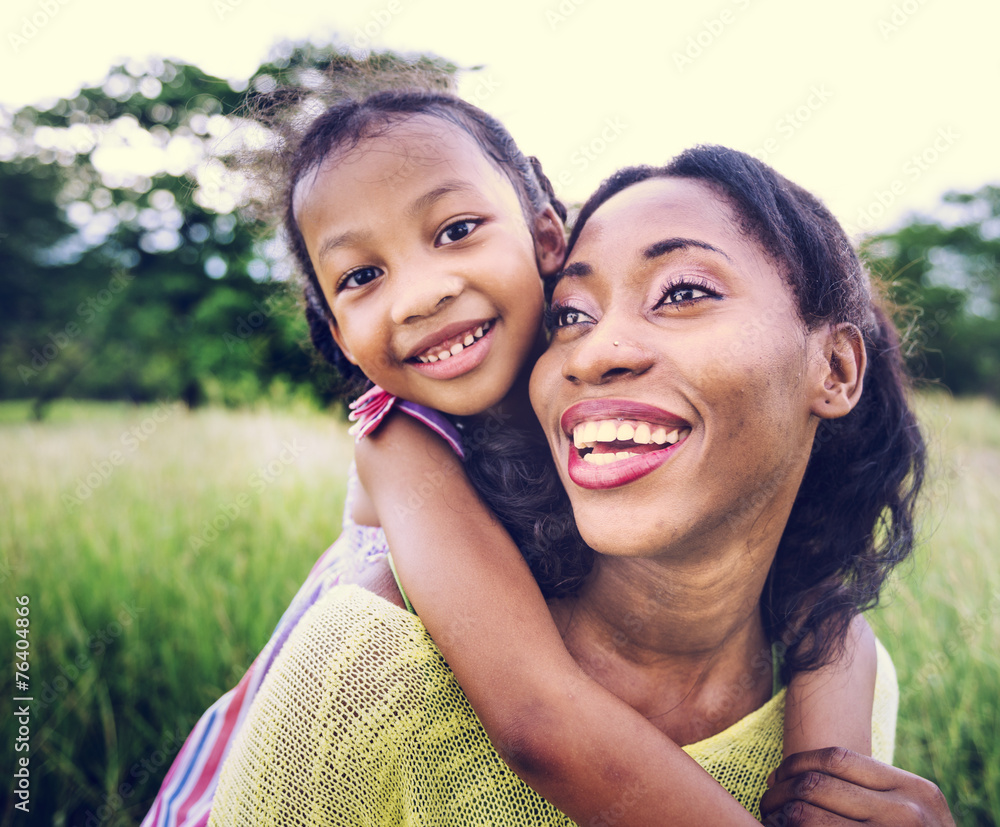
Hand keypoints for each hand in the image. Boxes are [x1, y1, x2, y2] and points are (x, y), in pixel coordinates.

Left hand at [760, 747, 954, 825]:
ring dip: (777, 814)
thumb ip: (875, 791)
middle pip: (814, 784)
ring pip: (803, 815)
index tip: (779, 774)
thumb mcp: (913, 812)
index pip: (837, 757)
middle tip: (768, 801)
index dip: (798, 762)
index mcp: (915, 790)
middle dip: (780, 790)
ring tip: (771, 818)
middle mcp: (906, 814)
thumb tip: (794, 774)